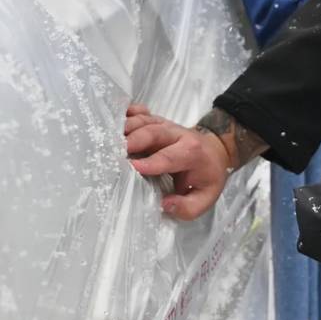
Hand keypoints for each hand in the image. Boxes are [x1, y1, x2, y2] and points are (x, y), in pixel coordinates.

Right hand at [124, 104, 239, 220]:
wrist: (214, 151)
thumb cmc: (206, 176)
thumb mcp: (205, 198)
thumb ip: (187, 207)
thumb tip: (165, 205)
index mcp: (192, 153)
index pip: (169, 157)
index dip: (151, 162)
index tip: (132, 167)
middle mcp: (178, 135)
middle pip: (154, 132)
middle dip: (133, 140)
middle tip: (113, 151)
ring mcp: (165, 125)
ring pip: (144, 120)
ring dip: (125, 127)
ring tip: (107, 139)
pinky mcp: (156, 120)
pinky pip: (141, 112)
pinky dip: (127, 113)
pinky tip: (115, 119)